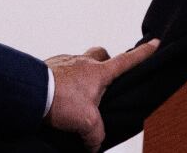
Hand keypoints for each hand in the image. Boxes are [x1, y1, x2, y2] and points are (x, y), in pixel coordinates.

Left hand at [44, 40, 158, 151]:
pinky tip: (58, 96)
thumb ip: (96, 134)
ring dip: (80, 75)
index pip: (126, 61)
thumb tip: (94, 144)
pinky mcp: (49, 67)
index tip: (155, 43)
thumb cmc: (60, 101)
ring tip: (75, 95)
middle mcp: (83, 63)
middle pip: (101, 54)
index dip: (142, 54)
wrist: (31, 92)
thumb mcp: (86, 123)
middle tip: (103, 79)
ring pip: (79, 62)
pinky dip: (62, 81)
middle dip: (105, 62)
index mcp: (99, 72)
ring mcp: (65, 62)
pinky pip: (60, 70)